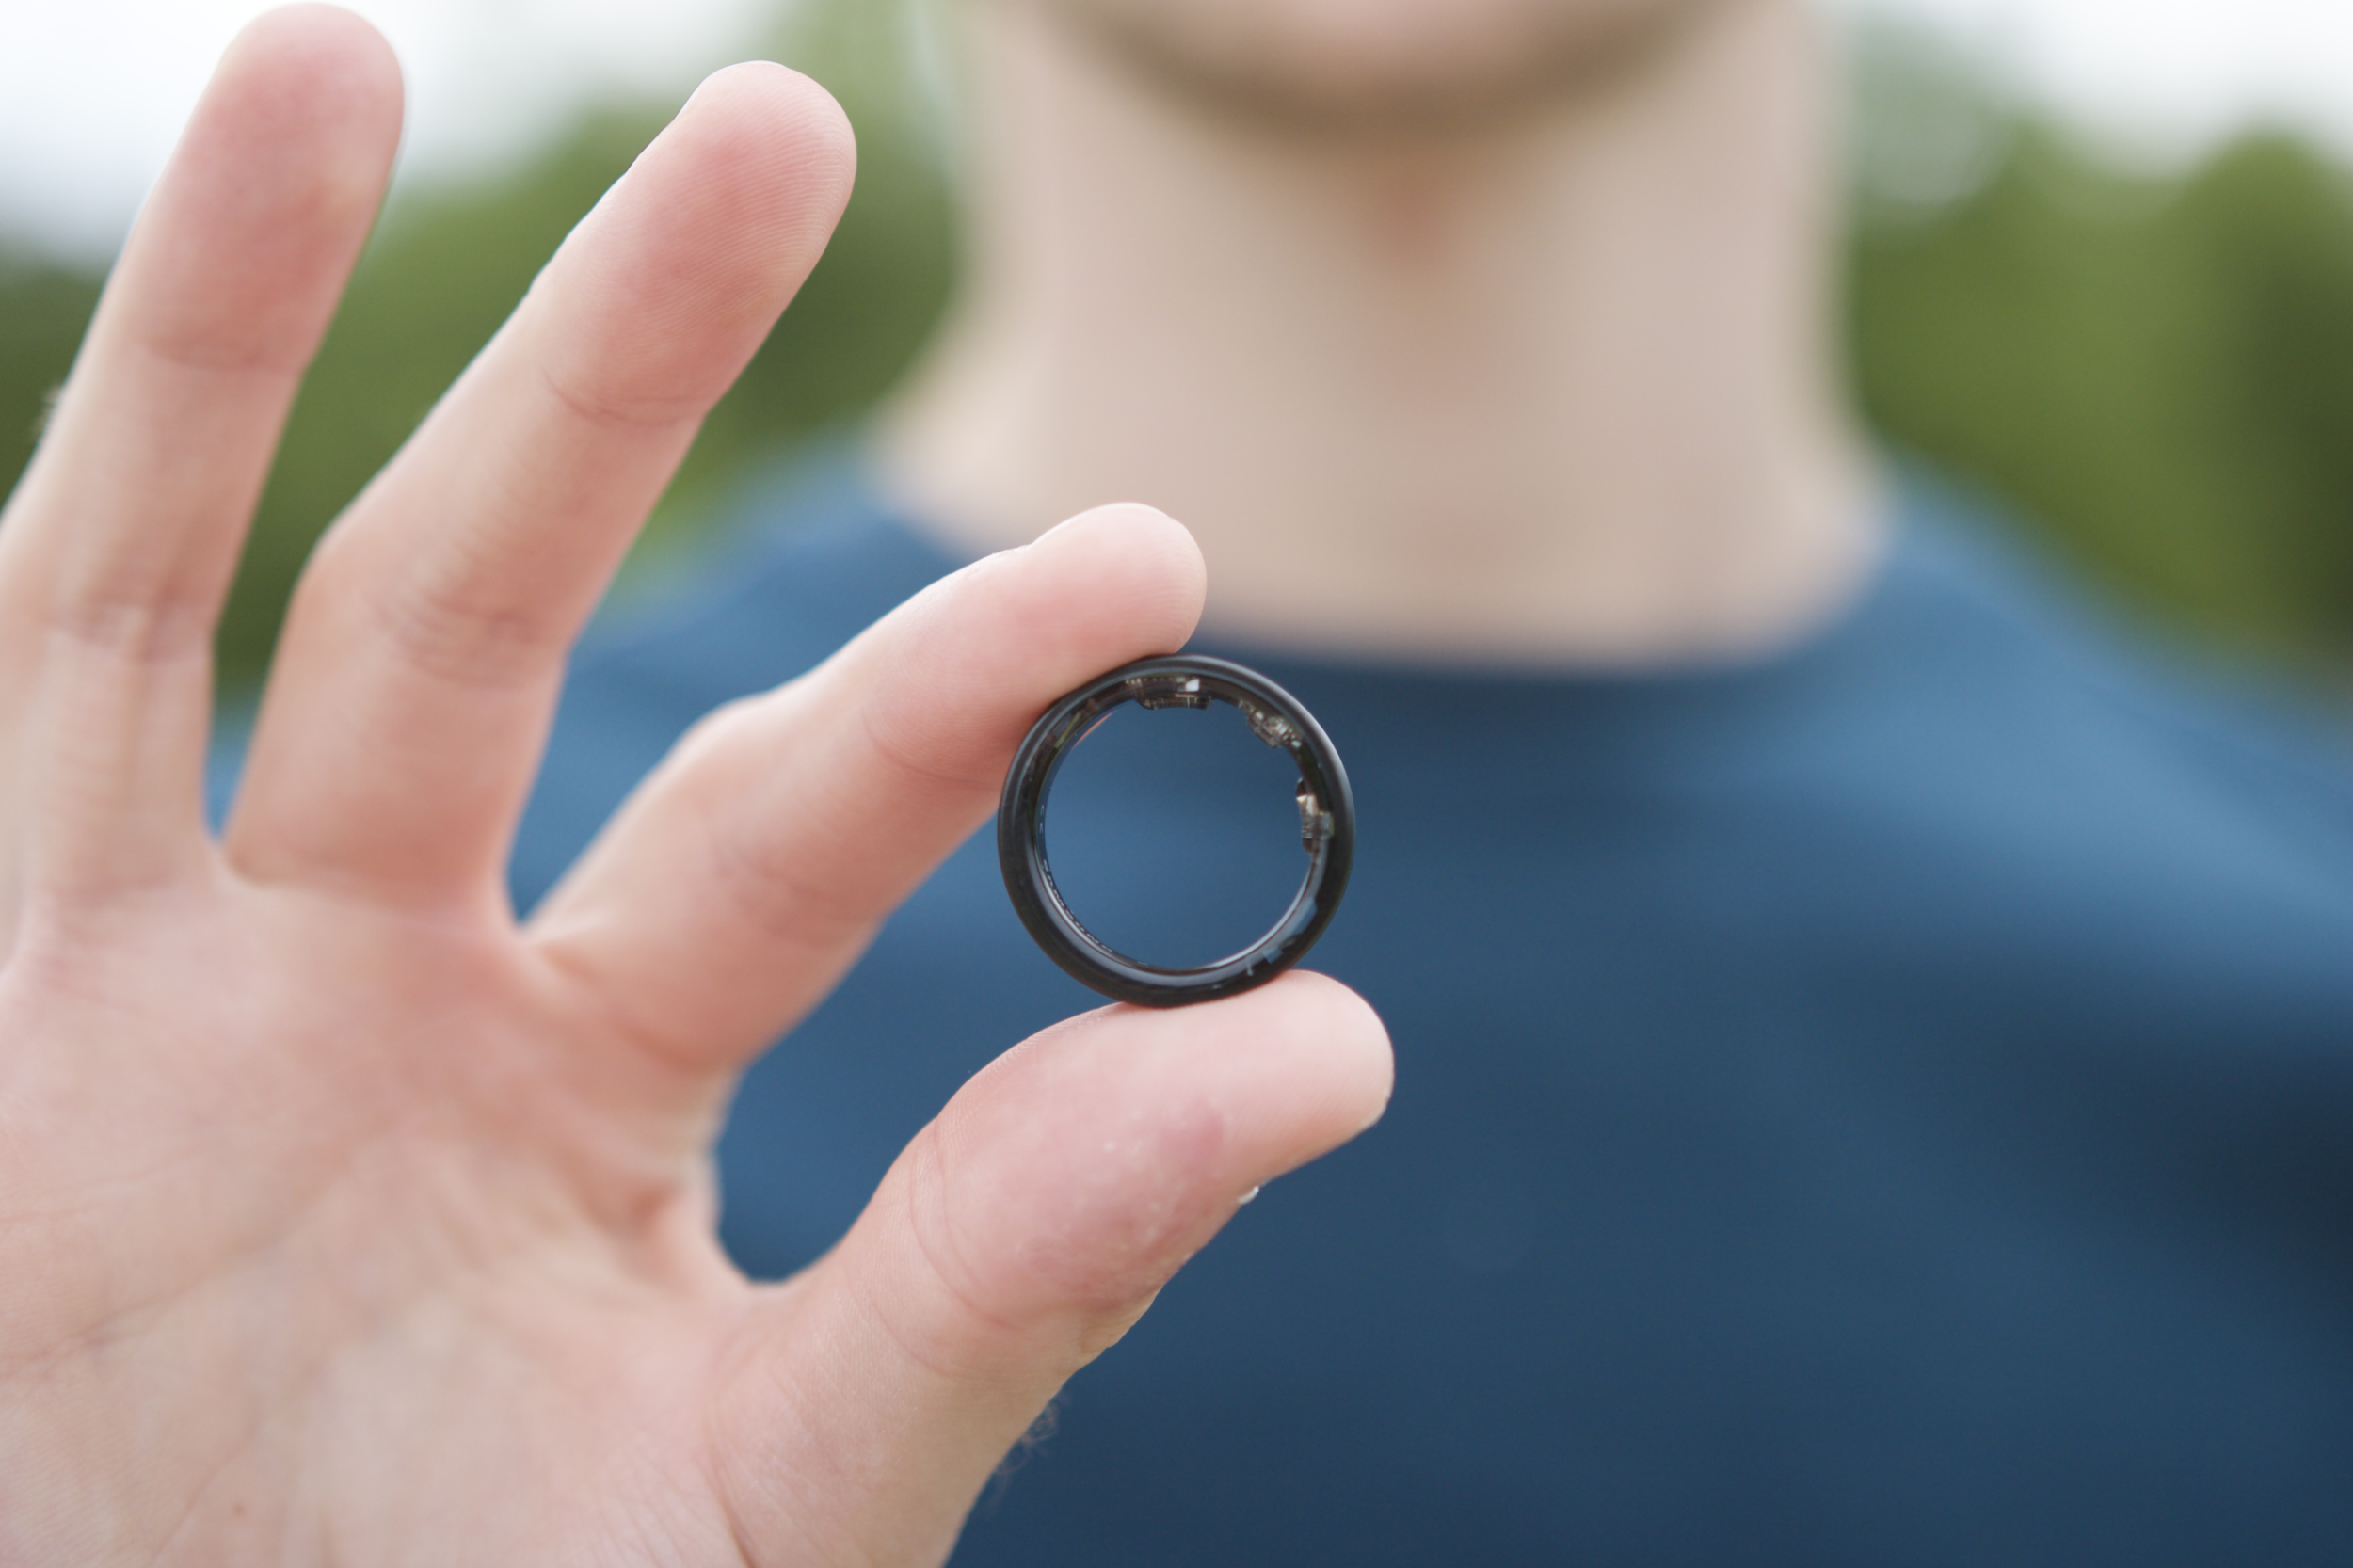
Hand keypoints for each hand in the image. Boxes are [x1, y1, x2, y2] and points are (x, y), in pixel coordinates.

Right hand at [0, 8, 1391, 1562]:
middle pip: (490, 610)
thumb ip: (1022, 1276)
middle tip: (781, 124)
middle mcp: (368, 978)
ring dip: (240, 332)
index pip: (789, 816)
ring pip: (182, 590)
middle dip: (622, 376)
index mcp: (589, 1081)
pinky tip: (112, 323)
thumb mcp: (780, 1490)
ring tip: (327, 38)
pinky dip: (45, 518)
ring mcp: (130, 977)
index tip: (1143, 543)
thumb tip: (1340, 1051)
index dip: (948, 687)